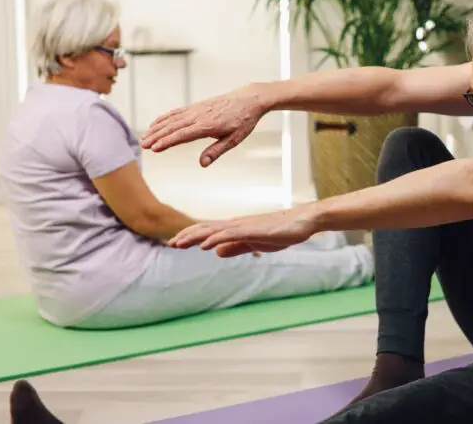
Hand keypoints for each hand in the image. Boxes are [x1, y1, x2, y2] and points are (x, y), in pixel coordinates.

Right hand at [140, 85, 267, 166]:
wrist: (249, 99)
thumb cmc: (243, 121)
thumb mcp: (234, 139)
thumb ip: (216, 151)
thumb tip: (202, 163)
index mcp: (208, 126)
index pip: (182, 135)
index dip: (167, 142)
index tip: (154, 149)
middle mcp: (199, 116)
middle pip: (173, 127)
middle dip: (157, 136)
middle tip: (143, 145)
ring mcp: (196, 109)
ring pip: (172, 119)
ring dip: (157, 128)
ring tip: (145, 137)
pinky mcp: (197, 106)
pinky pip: (177, 112)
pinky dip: (165, 117)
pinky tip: (156, 123)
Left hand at [168, 207, 317, 257]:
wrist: (302, 221)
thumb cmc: (281, 231)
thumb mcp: (254, 243)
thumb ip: (235, 247)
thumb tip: (215, 252)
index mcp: (236, 228)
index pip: (208, 231)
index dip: (191, 236)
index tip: (175, 243)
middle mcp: (236, 224)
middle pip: (206, 229)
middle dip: (187, 236)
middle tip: (170, 244)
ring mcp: (244, 226)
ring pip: (213, 230)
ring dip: (195, 237)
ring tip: (179, 243)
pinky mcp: (253, 230)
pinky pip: (230, 235)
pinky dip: (215, 239)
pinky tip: (204, 245)